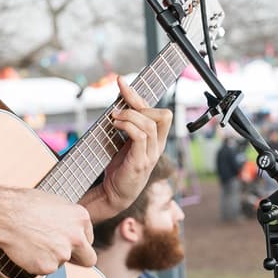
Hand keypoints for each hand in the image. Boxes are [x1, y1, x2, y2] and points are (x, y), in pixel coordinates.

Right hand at [0, 188, 94, 275]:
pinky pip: (45, 270)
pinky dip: (36, 263)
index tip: (66, 242)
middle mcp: (77, 237)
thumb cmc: (25, 205)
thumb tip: (71, 229)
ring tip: (33, 242)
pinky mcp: (48, 267)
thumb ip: (69, 221)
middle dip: (77, 260)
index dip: (76, 242)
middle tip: (60, 254)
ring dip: (50, 257)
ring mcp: (63, 253)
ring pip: (61, 264)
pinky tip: (27, 249)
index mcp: (81, 218)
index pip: (88, 239)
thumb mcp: (56, 204)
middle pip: (88, 259)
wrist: (6, 215)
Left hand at [91, 78, 173, 217]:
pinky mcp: (140, 162)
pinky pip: (141, 136)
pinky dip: (128, 126)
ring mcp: (151, 155)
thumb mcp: (125, 142)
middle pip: (163, 115)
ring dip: (130, 116)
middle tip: (118, 108)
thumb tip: (119, 103)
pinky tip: (116, 125)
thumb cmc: (119, 168)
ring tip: (114, 118)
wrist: (113, 194)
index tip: (121, 82)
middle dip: (139, 105)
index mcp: (157, 140)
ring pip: (151, 124)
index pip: (159, 112)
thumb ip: (128, 125)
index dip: (139, 95)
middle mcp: (158, 146)